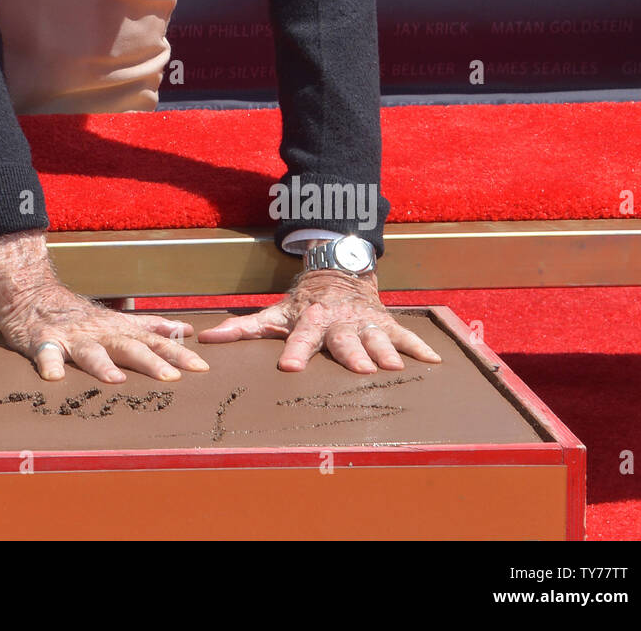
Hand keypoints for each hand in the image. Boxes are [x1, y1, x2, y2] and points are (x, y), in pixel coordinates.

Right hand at [0, 231, 209, 382]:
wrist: (32, 293)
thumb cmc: (78, 315)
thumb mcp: (117, 319)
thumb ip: (150, 327)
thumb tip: (186, 331)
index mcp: (118, 330)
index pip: (154, 341)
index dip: (178, 353)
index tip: (203, 367)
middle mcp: (99, 333)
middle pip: (129, 347)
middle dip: (152, 362)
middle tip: (173, 378)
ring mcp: (71, 337)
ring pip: (91, 352)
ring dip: (104, 366)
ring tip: (117, 381)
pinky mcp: (42, 341)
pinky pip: (45, 354)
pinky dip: (50, 365)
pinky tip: (53, 379)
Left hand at [197, 268, 441, 373]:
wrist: (338, 270)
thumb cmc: (303, 302)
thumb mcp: (274, 312)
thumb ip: (243, 328)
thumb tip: (206, 339)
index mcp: (310, 320)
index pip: (300, 338)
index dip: (293, 351)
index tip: (288, 368)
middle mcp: (339, 321)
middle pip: (344, 340)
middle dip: (352, 354)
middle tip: (361, 370)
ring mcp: (364, 322)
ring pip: (376, 338)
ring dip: (386, 352)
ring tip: (394, 368)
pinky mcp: (385, 322)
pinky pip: (404, 336)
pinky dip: (419, 348)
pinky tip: (434, 363)